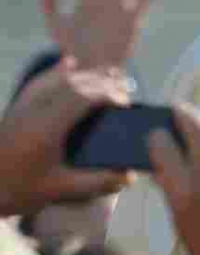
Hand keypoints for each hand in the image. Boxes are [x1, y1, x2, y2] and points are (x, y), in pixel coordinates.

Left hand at [0, 59, 132, 214]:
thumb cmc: (17, 191)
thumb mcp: (59, 190)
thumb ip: (96, 182)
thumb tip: (129, 176)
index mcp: (47, 128)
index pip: (83, 98)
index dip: (108, 95)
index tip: (126, 102)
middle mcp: (35, 110)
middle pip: (74, 84)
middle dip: (103, 81)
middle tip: (126, 86)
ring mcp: (23, 107)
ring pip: (58, 79)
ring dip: (86, 74)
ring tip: (109, 72)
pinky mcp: (16, 109)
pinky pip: (39, 81)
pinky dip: (58, 70)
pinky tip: (70, 63)